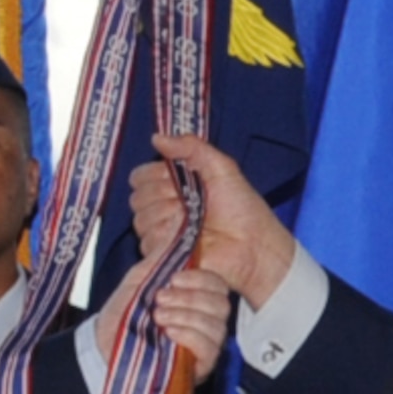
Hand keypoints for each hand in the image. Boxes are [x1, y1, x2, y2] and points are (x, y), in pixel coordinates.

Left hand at [91, 263, 233, 380]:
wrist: (102, 345)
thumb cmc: (124, 313)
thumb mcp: (142, 277)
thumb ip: (164, 253)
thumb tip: (178, 218)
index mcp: (195, 298)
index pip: (217, 285)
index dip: (200, 279)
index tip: (174, 278)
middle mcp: (205, 321)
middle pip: (221, 304)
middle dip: (190, 297)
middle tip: (160, 297)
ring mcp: (204, 344)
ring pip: (216, 325)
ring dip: (186, 315)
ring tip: (158, 315)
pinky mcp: (199, 366)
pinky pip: (209, 348)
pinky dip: (189, 335)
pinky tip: (168, 331)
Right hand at [129, 135, 296, 307]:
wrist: (254, 245)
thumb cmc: (242, 208)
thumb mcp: (220, 167)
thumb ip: (190, 147)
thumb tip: (156, 138)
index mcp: (174, 185)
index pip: (140, 177)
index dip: (152, 175)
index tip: (174, 177)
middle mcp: (164, 208)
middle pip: (138, 197)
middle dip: (162, 195)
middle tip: (190, 200)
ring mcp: (163, 233)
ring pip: (141, 219)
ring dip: (166, 215)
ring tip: (193, 218)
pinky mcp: (163, 255)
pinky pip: (148, 240)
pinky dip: (166, 233)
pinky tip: (185, 233)